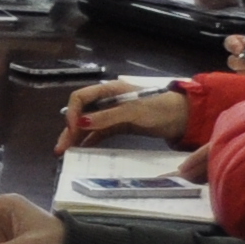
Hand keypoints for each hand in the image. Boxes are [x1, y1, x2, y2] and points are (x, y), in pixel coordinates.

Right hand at [58, 81, 190, 149]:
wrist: (183, 116)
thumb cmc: (160, 106)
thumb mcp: (133, 110)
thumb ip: (107, 116)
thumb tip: (81, 123)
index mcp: (109, 90)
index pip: (80, 98)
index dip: (72, 113)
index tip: (73, 129)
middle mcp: (107, 101)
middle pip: (81, 113)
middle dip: (69, 129)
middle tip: (61, 148)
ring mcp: (112, 114)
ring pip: (88, 125)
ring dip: (77, 137)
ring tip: (66, 152)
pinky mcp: (119, 125)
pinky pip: (99, 133)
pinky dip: (90, 140)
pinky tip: (82, 150)